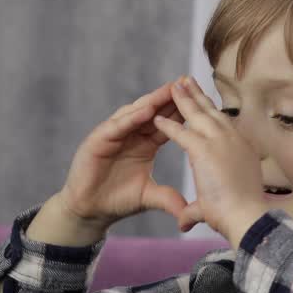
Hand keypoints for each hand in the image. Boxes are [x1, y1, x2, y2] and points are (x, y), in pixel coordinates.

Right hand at [56, 80, 189, 230]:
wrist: (91, 210)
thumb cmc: (118, 200)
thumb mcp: (149, 197)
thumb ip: (168, 198)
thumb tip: (189, 209)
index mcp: (145, 144)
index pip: (167, 123)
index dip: (182, 111)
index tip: (201, 99)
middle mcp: (131, 135)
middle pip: (153, 112)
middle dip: (169, 97)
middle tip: (187, 81)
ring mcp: (114, 135)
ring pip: (136, 113)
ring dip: (152, 101)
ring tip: (169, 90)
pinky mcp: (98, 140)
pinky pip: (117, 126)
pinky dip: (131, 118)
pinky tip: (145, 111)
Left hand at [153, 76, 269, 246]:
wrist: (247, 219)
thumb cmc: (240, 216)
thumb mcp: (220, 204)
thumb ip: (197, 208)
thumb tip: (184, 223)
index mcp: (243, 149)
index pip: (224, 124)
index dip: (211, 112)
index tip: (203, 103)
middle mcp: (234, 140)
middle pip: (212, 112)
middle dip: (198, 96)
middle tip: (186, 80)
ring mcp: (221, 142)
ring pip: (198, 115)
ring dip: (183, 99)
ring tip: (173, 85)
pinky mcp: (204, 150)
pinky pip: (181, 132)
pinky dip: (167, 125)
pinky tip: (156, 117)